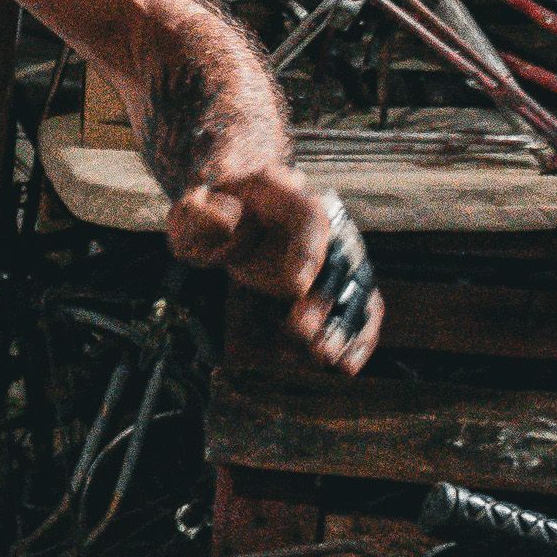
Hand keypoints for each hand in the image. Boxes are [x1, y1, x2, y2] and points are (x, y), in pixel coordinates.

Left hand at [168, 166, 380, 372]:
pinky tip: (348, 364)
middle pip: (339, 259)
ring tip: (322, 356)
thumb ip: (199, 216)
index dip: (307, 253)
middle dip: (324, 300)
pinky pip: (364, 304)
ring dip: (344, 325)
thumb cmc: (211, 213)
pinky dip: (360, 334)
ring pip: (357, 286)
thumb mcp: (191, 209)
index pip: (311, 219)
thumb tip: (225, 224)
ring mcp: (338, 249)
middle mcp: (323, 218)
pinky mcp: (340, 278)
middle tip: (301, 333)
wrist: (233, 214)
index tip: (295, 287)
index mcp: (285, 192)